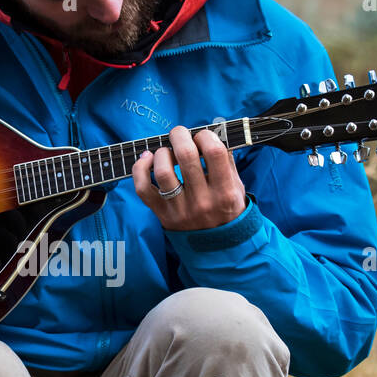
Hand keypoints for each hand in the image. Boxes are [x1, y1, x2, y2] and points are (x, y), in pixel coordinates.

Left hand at [132, 125, 246, 230]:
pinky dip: (140, 169)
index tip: (202, 136)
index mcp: (224, 192)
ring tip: (166, 152)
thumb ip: (226, 160)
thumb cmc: (226, 208)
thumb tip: (213, 130)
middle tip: (180, 134)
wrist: (217, 246)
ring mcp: (180, 209)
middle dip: (180, 135)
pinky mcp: (162, 213)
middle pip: (185, 155)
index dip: (205, 135)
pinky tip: (147, 159)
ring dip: (162, 152)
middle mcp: (202, 201)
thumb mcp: (237, 186)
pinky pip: (142, 188)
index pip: (214, 151)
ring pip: (162, 171)